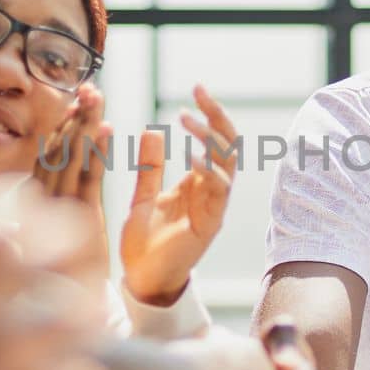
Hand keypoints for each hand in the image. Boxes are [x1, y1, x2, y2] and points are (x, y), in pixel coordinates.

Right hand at [34, 82, 111, 280]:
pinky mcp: (81, 222)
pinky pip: (90, 180)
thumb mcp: (48, 237)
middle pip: (58, 150)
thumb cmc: (55, 277)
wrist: (60, 314)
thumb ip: (44, 208)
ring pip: (71, 158)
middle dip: (74, 116)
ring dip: (85, 125)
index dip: (61, 125)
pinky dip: (97, 152)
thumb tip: (40, 178)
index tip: (74, 100)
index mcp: (34, 203)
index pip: (48, 156)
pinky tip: (107, 130)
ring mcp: (59, 211)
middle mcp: (42, 202)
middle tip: (89, 86)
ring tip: (96, 98)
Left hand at [121, 86, 238, 305]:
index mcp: (197, 183)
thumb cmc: (145, 243)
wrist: (141, 281)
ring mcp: (213, 208)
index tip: (196, 88)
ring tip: (186, 119)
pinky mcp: (209, 225)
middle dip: (217, 117)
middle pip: (228, 146)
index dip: (209, 114)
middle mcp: (211, 193)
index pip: (214, 140)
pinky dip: (208, 172)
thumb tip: (153, 129)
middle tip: (200, 93)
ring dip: (209, 139)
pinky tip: (192, 156)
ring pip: (226, 165)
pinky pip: (218, 193)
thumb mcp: (144, 196)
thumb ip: (151, 166)